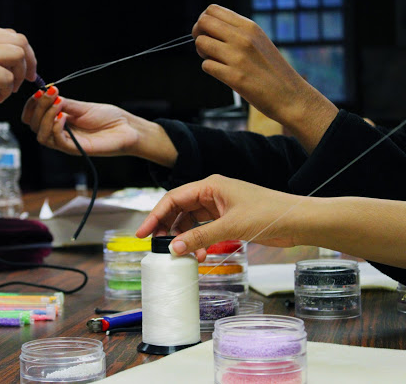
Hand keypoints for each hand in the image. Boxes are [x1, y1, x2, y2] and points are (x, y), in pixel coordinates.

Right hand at [22, 87, 177, 166]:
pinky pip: (57, 142)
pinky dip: (56, 127)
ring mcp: (67, 143)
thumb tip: (45, 95)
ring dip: (45, 117)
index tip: (38, 92)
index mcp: (60, 121)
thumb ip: (64, 103)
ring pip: (42, 135)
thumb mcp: (83, 107)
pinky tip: (64, 117)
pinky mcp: (75, 150)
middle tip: (49, 95)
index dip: (31, 106)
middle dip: (38, 108)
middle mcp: (60, 133)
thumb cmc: (109, 118)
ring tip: (58, 105)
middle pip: (34, 126)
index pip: (34, 118)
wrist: (127, 129)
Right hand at [136, 174, 303, 260]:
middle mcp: (212, 194)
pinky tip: (200, 254)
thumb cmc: (269, 213)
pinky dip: (198, 241)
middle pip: (179, 209)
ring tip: (186, 255)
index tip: (143, 232)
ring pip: (191, 221)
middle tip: (158, 247)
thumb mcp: (231, 226)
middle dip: (167, 228)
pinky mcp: (227, 219)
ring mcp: (219, 207)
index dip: (156, 215)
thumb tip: (175, 248)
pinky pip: (204, 230)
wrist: (297, 220)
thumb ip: (201, 237)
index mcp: (210, 185)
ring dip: (185, 238)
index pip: (174, 198)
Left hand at [192, 5, 337, 152]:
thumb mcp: (258, 42)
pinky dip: (210, 70)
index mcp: (249, 26)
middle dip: (198, 34)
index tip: (208, 33)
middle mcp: (243, 38)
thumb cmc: (272, 71)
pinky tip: (222, 74)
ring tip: (216, 61)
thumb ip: (237, 32)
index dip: (203, 21)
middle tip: (206, 48)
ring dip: (202, 53)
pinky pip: (206, 66)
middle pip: (203, 22)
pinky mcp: (234, 77)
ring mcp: (238, 57)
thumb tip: (209, 28)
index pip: (212, 10)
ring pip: (201, 43)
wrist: (290, 96)